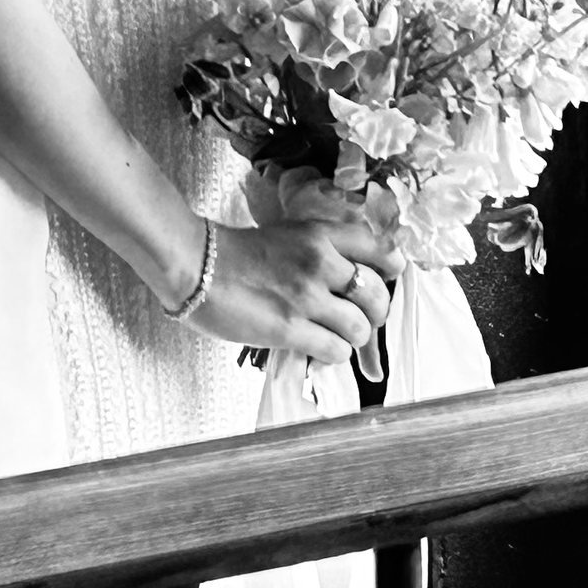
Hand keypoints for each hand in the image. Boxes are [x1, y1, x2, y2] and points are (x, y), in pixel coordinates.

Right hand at [189, 213, 397, 367]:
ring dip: (350, 337)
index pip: (380, 247)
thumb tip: (357, 275)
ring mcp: (305, 296)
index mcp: (319, 233)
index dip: (392, 268)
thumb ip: (323, 248)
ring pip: (361, 328)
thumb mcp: (289, 233)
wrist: (196, 264)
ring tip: (332, 334)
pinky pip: (336, 351)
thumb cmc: (238, 252)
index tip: (387, 278)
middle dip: (375, 313)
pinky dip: (330, 354)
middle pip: (378, 295)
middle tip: (360, 318)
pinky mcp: (290, 329)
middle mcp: (319, 261)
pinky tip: (315, 347)